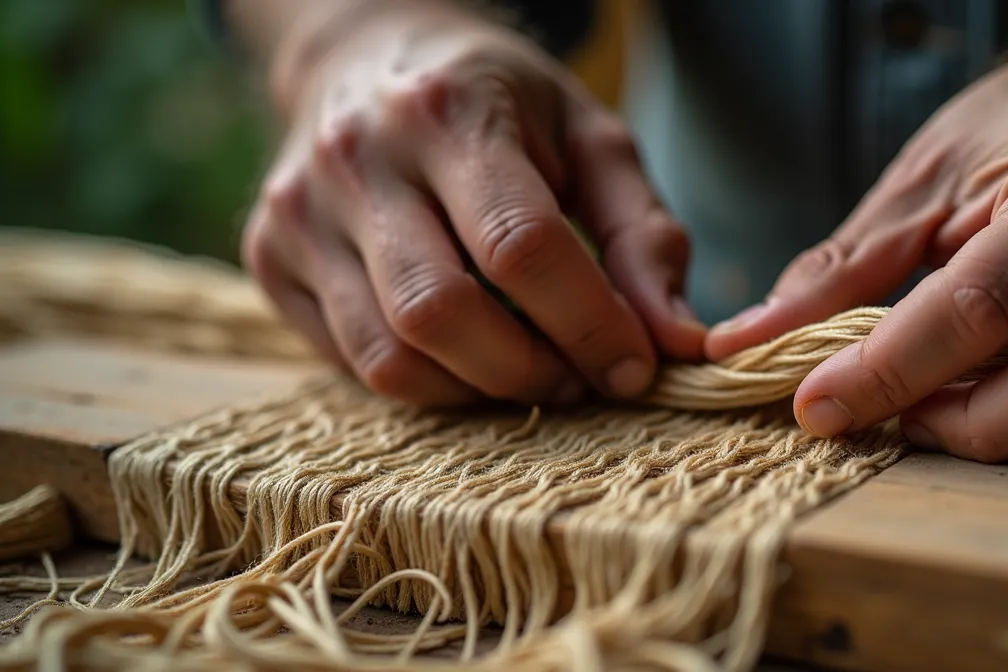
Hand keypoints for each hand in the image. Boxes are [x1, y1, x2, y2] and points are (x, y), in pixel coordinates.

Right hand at [241, 1, 703, 407]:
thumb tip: (676, 342)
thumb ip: (642, 236)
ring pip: (389, 357)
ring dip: (479, 391)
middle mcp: (356, 157)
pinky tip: (466, 354)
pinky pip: (353, 362)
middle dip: (530, 371)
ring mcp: (297, 212)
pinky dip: (427, 383)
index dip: (589, 324)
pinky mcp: (270, 260)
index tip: (635, 367)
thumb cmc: (499, 104)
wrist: (367, 56)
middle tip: (580, 378)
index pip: (520, 245)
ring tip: (530, 371)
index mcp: (448, 111)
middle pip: (443, 313)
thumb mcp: (590, 139)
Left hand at [704, 10, 1007, 463]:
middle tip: (885, 415)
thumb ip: (838, 269)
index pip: (974, 311)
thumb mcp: (924, 177)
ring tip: (939, 403)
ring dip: (1003, 438)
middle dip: (952, 426)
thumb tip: (746, 342)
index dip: (884, 373)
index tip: (814, 408)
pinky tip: (1004, 395)